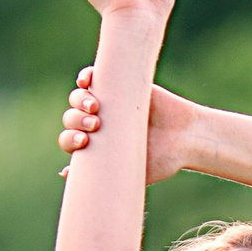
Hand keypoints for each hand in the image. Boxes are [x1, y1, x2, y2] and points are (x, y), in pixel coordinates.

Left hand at [58, 66, 200, 181]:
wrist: (188, 137)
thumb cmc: (163, 160)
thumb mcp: (132, 171)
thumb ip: (103, 174)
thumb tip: (64, 172)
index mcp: (97, 145)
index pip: (69, 140)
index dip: (69, 140)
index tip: (84, 142)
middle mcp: (98, 123)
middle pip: (71, 118)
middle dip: (76, 120)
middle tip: (95, 125)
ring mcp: (107, 102)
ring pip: (78, 98)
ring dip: (79, 101)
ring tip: (95, 106)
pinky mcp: (119, 84)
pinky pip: (93, 76)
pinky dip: (86, 77)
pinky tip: (87, 81)